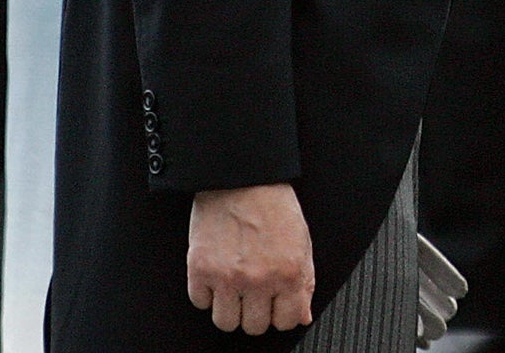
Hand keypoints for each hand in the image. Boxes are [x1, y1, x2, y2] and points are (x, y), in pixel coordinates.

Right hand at [187, 184, 315, 334]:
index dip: (282, 314)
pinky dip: (206, 293)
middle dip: (256, 313)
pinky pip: (200, 303)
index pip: (287, 321)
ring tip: (234, 288)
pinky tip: (216, 275)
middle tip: (255, 293)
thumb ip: (305, 281)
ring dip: (230, 309)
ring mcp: (227, 277)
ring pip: (226, 323)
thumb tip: (303, 315)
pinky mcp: (200, 270)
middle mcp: (259, 279)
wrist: (242, 177)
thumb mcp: (302, 240)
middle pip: (254, 327)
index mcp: (289, 272)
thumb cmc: (273, 204)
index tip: (277, 305)